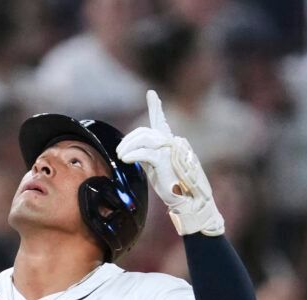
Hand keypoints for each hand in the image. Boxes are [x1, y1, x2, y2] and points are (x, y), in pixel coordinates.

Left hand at [116, 90, 223, 236]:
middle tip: (119, 150)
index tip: (151, 93)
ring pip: (144, 138)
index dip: (156, 107)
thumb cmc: (172, 186)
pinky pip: (145, 153)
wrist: (187, 200)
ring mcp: (170, 149)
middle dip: (129, 139)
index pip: (160, 121)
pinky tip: (124, 159)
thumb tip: (131, 152)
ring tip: (120, 156)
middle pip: (145, 131)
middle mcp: (171, 142)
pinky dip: (132, 154)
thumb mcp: (156, 167)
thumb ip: (147, 155)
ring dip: (128, 146)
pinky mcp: (165, 160)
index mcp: (170, 142)